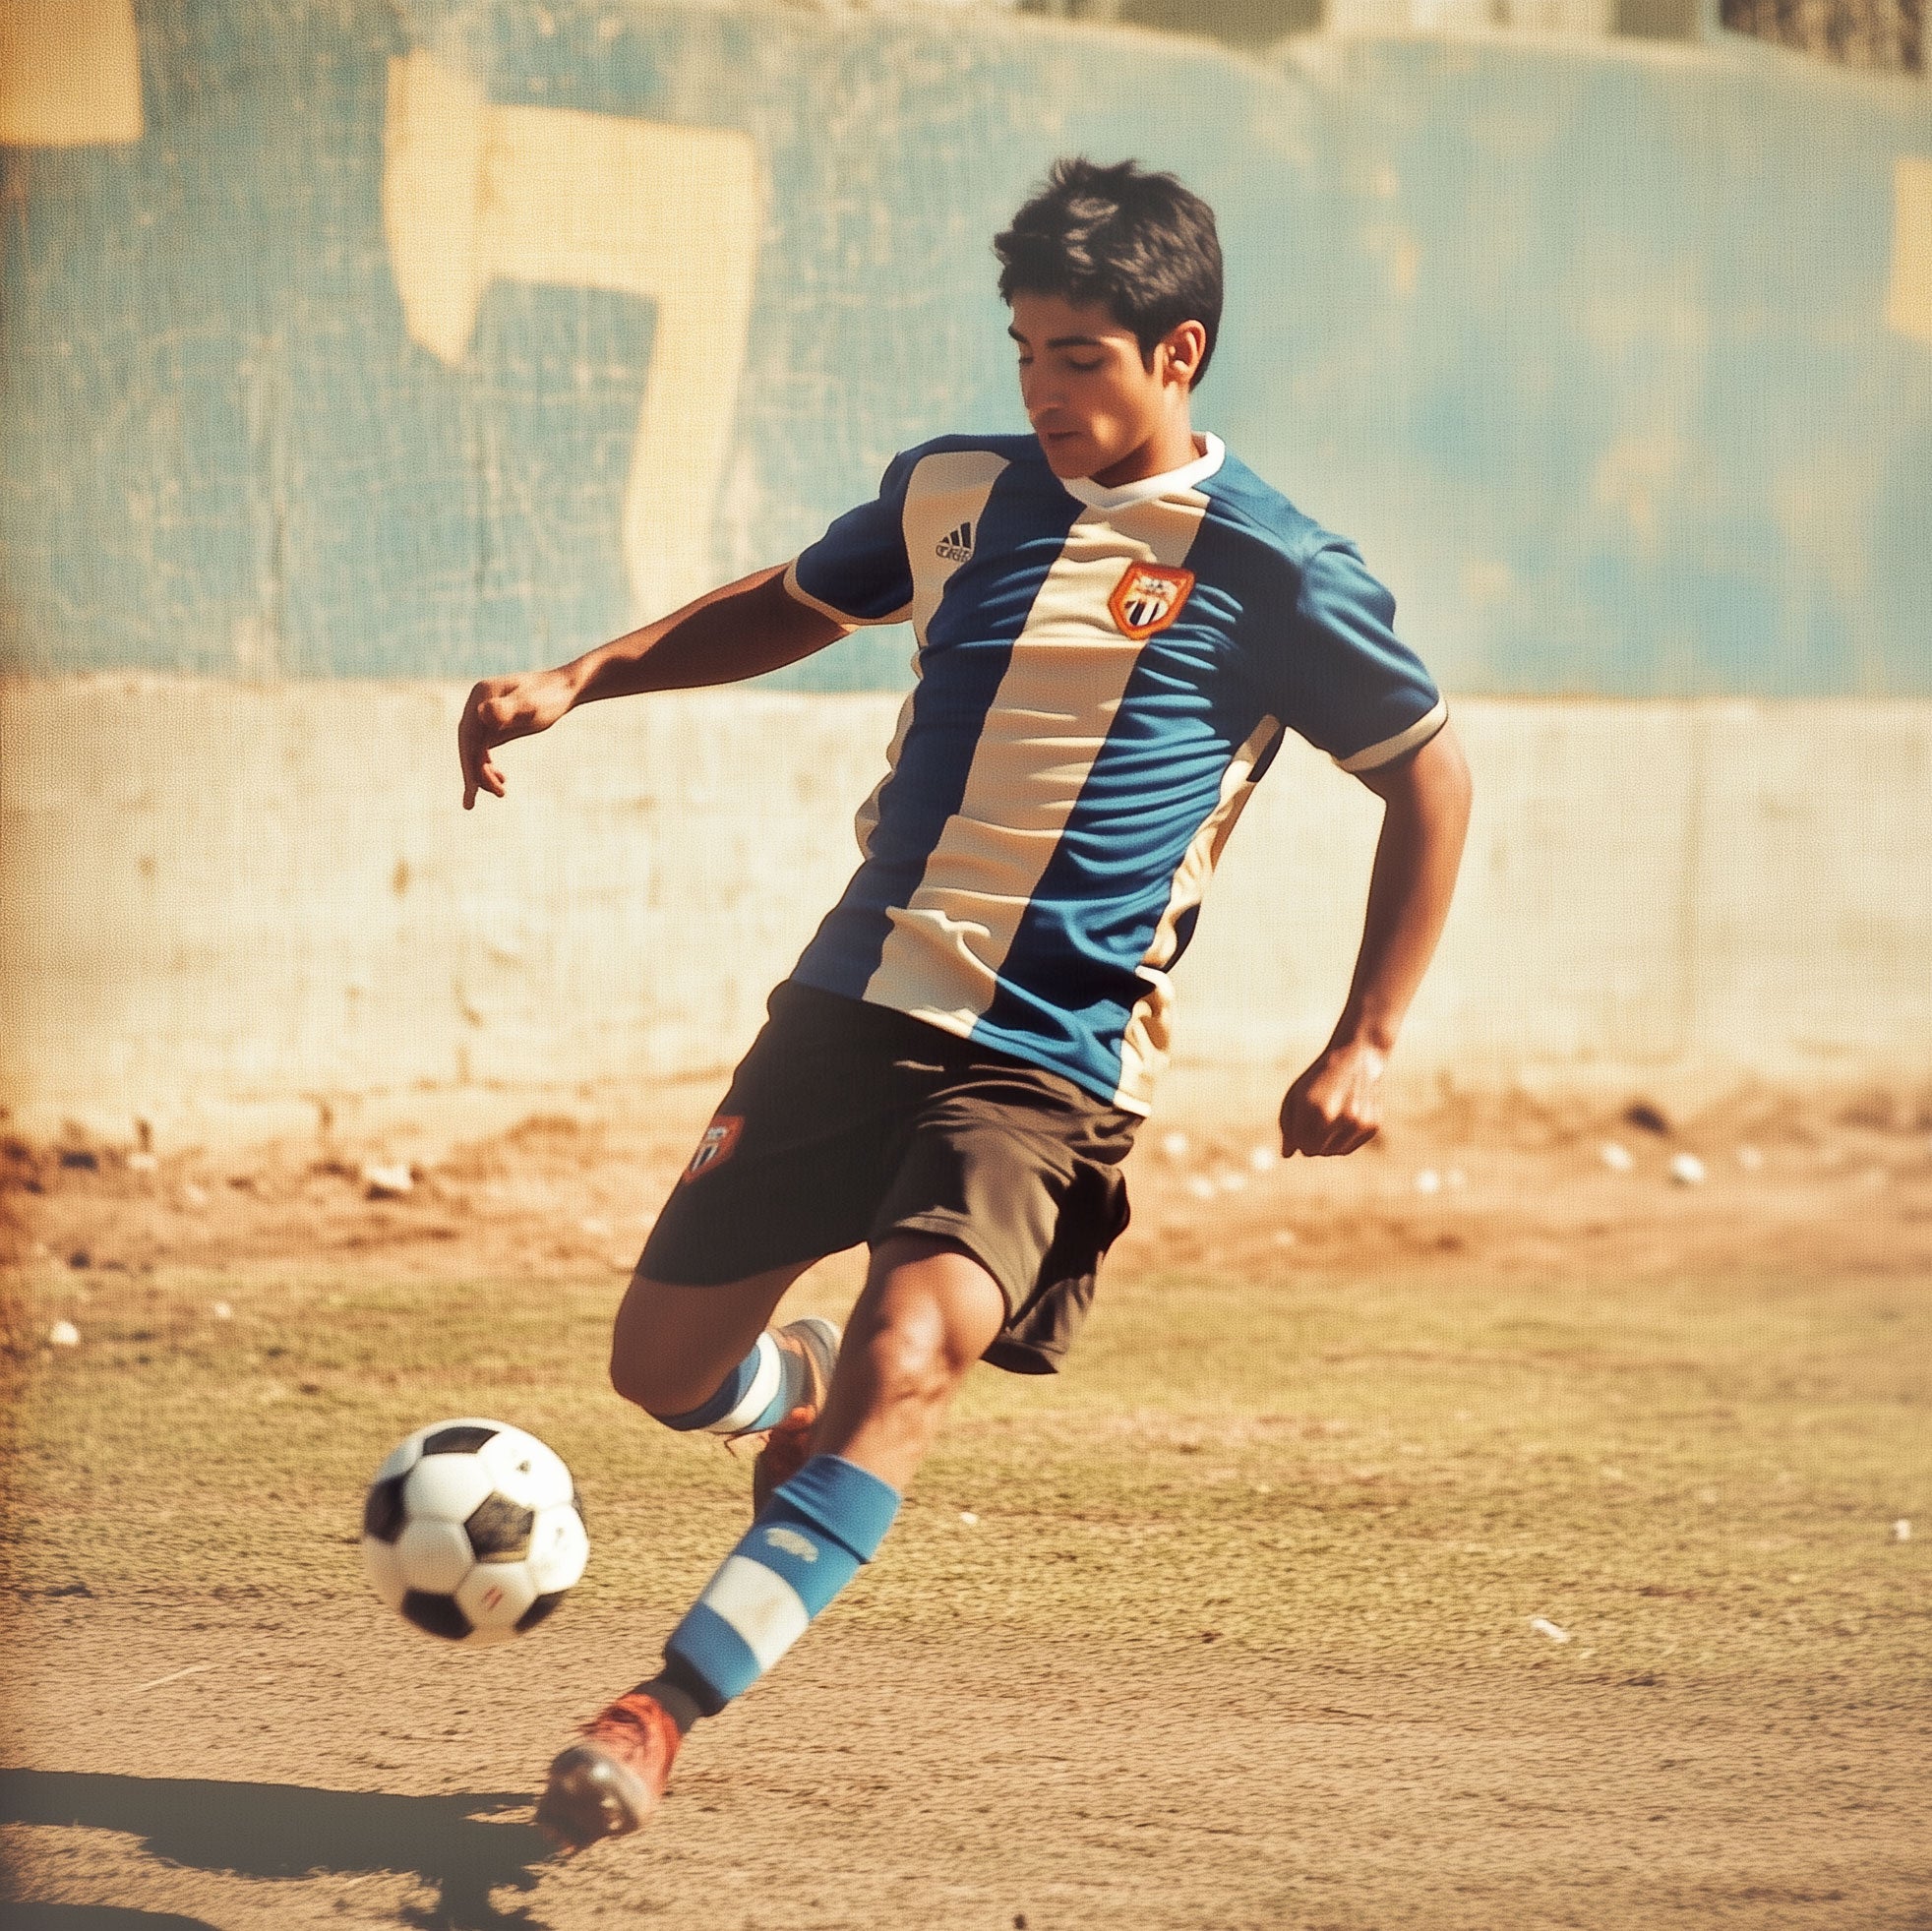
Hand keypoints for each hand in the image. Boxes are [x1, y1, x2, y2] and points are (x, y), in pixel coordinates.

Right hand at [458, 668, 577, 808]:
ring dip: (483, 773)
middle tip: (483, 800)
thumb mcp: (531, 706)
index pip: (467, 737)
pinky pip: (484, 748)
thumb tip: (484, 714)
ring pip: (476, 749)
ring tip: (501, 792)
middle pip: (469, 745)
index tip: (472, 791)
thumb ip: (509, 710)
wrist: (567, 688)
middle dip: (475, 774)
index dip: (468, 765)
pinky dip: (488, 765)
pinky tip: (501, 779)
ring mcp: (486, 714)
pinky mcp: (496, 723)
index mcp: (480, 697)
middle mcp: (478, 705)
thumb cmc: (551, 696)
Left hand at [1279, 1039, 1387, 1156]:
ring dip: (1328, 1141)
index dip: (1298, 1137)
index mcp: (1316, 1109)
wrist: (1357, 1056)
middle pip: (1316, 1151)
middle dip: (1311, 1140)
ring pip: (1334, 1152)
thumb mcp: (1296, 1096)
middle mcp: (1339, 1117)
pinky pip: (1350, 1146)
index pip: (1301, 1145)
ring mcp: (1358, 1123)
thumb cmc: (1319, 1078)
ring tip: (1330, 1116)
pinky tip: (1344, 1117)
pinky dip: (1344, 1138)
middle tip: (1315, 1118)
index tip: (1301, 1122)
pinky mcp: (1372, 1125)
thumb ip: (1287, 1126)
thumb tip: (1286, 1155)